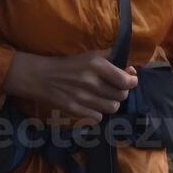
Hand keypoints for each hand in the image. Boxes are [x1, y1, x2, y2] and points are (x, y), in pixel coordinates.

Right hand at [2, 50, 137, 124]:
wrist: (41, 76)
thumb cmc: (69, 65)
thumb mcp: (90, 56)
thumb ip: (113, 62)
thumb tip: (132, 72)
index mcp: (96, 64)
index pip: (126, 81)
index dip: (131, 82)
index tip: (128, 81)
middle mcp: (91, 81)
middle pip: (121, 96)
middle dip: (120, 93)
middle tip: (112, 89)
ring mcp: (82, 97)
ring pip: (112, 108)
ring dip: (110, 103)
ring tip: (102, 98)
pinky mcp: (74, 109)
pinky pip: (98, 117)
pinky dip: (97, 112)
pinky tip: (91, 105)